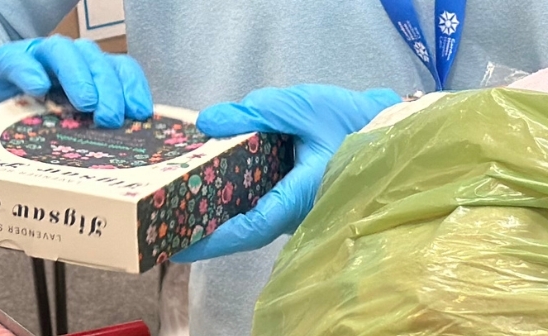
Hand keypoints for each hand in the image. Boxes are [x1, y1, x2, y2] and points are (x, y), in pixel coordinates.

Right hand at [0, 36, 151, 133]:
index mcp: (87, 74)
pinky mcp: (3, 62)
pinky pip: (17, 60)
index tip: (140, 113)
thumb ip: (88, 133)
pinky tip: (38, 89)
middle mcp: (65, 61)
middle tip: (110, 117)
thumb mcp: (62, 130)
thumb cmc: (25, 120)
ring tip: (84, 103)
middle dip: (108, 88)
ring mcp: (35, 57)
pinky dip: (29, 72)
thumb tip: (124, 159)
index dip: (132, 87)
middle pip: (95, 60)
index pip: (119, 69)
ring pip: (63, 52)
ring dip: (78, 76)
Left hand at [170, 84, 402, 262]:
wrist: (385, 128)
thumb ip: (255, 111)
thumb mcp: (302, 106)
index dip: (215, 239)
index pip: (252, 227)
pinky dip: (231, 197)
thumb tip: (208, 123)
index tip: (180, 246)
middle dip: (204, 227)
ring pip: (250, 217)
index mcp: (301, 196)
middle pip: (243, 228)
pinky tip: (206, 182)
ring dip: (215, 212)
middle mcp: (296, 212)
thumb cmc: (351, 120)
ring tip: (173, 202)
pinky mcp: (292, 198)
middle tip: (162, 222)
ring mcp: (294, 208)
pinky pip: (258, 204)